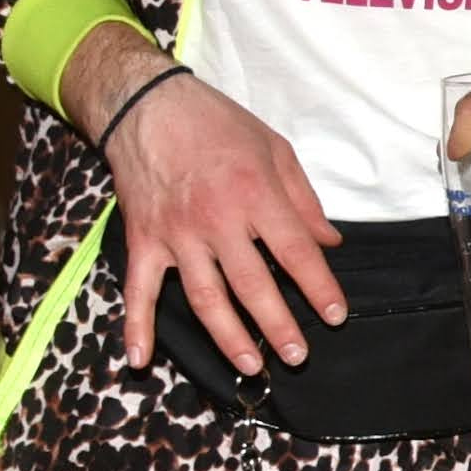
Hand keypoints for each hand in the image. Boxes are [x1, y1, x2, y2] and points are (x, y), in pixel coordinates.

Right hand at [77, 40, 344, 368]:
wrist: (147, 105)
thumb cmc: (218, 124)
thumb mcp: (275, 150)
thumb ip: (303, 201)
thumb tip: (329, 242)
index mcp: (255, 194)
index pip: (295, 252)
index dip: (319, 287)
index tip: (335, 315)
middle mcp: (216, 220)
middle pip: (252, 284)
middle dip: (278, 324)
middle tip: (298, 355)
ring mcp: (176, 234)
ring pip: (204, 297)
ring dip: (227, 336)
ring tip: (251, 365)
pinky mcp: (143, 240)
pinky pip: (138, 289)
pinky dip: (135, 326)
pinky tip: (140, 359)